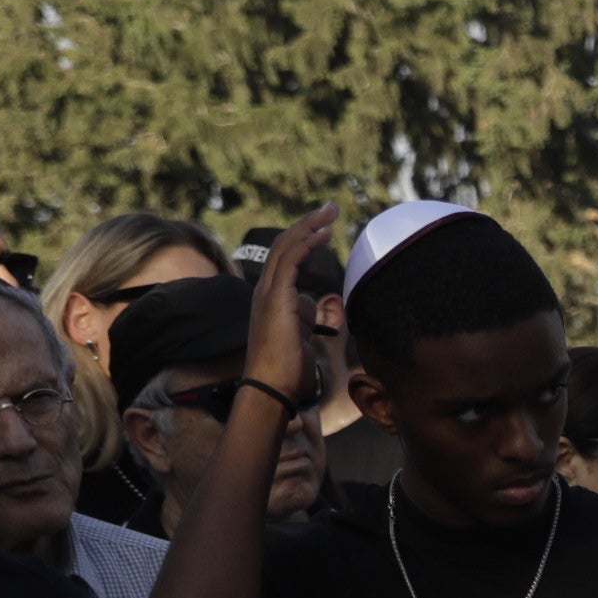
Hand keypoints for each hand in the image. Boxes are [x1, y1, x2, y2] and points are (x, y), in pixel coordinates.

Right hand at [243, 208, 339, 404]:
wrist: (272, 389)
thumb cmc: (288, 371)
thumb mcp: (302, 336)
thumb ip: (304, 316)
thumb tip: (311, 304)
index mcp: (272, 298)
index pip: (286, 258)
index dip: (305, 239)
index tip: (326, 227)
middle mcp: (265, 289)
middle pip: (285, 245)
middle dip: (309, 223)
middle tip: (331, 207)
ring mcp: (267, 292)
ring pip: (286, 246)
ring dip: (310, 226)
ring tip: (331, 211)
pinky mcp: (275, 298)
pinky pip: (290, 261)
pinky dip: (307, 243)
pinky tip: (325, 233)